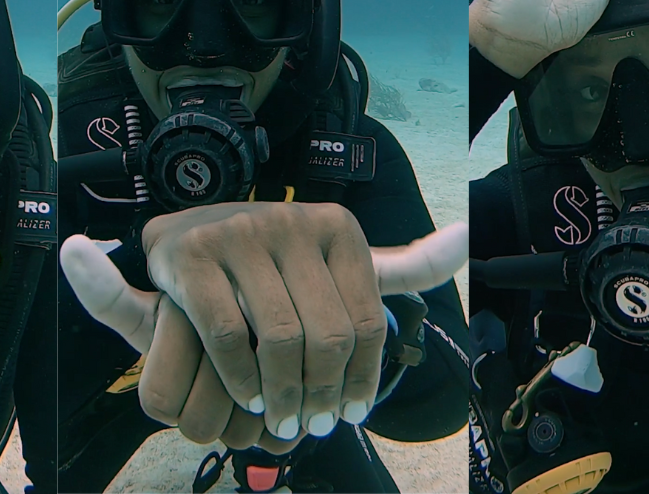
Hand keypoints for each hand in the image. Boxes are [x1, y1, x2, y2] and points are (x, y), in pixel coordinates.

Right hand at [62, 211, 466, 447]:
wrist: (183, 233)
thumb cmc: (269, 261)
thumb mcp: (334, 258)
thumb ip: (398, 265)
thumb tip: (465, 240)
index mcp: (336, 226)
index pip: (367, 320)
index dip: (363, 378)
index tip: (350, 412)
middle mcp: (290, 222)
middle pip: (327, 334)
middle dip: (323, 393)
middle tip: (313, 425)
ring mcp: (238, 236)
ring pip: (281, 338)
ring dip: (284, 393)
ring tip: (281, 419)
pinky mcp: (193, 257)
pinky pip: (230, 334)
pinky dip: (242, 377)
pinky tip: (248, 397)